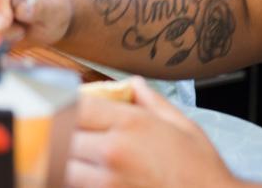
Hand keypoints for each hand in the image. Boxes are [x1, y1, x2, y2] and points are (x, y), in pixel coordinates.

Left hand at [68, 78, 246, 187]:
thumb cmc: (201, 170)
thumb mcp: (183, 126)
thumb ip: (152, 101)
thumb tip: (134, 83)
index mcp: (131, 124)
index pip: (77, 105)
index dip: (64, 105)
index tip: (64, 108)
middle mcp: (113, 150)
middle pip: (62, 134)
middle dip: (60, 133)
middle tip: (65, 133)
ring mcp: (106, 181)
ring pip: (60, 166)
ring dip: (60, 161)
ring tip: (70, 159)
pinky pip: (72, 186)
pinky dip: (70, 181)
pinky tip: (81, 177)